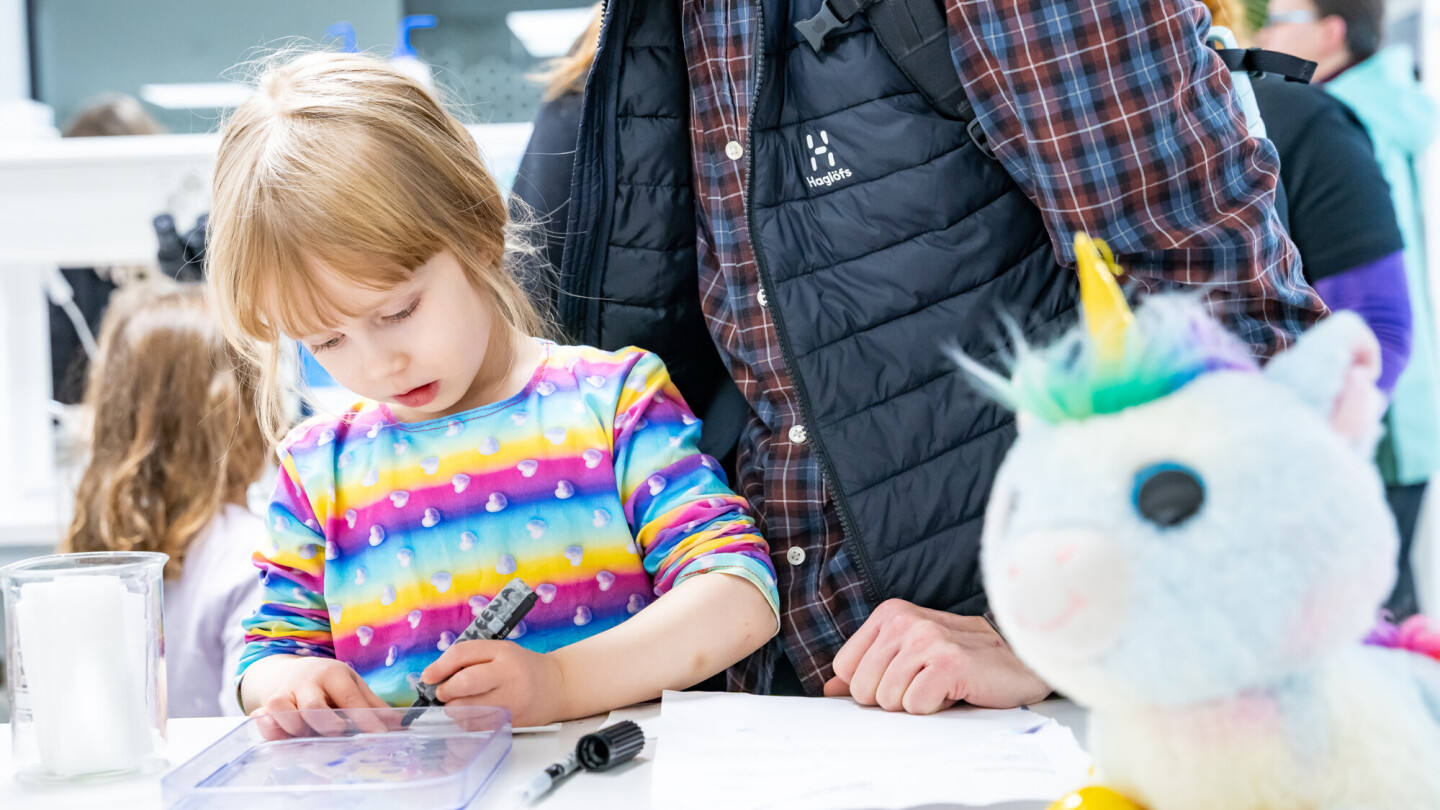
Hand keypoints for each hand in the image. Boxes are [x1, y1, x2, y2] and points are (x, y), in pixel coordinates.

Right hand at [245, 655, 393, 738]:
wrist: (289, 671)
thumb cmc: (328, 683)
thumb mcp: (351, 685)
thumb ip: (372, 706)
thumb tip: (400, 724)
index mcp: (333, 674)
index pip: (350, 699)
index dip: (365, 719)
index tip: (380, 736)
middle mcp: (307, 682)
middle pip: (314, 706)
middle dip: (328, 725)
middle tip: (340, 734)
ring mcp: (284, 693)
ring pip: (284, 711)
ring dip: (298, 728)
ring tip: (311, 736)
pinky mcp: (266, 705)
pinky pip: (264, 718)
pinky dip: (269, 727)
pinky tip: (281, 735)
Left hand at [421, 640, 567, 726]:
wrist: (558, 685)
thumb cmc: (523, 667)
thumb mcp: (501, 651)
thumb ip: (472, 658)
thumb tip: (436, 674)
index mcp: (503, 652)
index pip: (462, 654)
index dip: (439, 666)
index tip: (428, 676)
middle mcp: (508, 674)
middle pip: (464, 683)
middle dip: (445, 690)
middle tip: (443, 692)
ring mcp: (511, 700)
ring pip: (468, 709)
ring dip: (453, 708)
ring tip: (456, 703)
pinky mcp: (512, 721)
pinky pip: (478, 725)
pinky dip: (466, 721)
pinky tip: (469, 714)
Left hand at [823, 599, 1050, 712]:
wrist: (1020, 661)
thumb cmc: (963, 660)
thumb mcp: (909, 655)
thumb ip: (867, 668)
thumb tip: (829, 689)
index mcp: (889, 614)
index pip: (845, 668)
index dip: (871, 685)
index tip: (903, 677)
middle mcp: (904, 621)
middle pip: (862, 688)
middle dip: (893, 698)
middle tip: (926, 683)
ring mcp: (926, 640)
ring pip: (887, 700)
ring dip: (917, 703)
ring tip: (942, 685)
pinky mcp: (948, 663)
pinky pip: (915, 706)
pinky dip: (935, 708)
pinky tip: (955, 691)